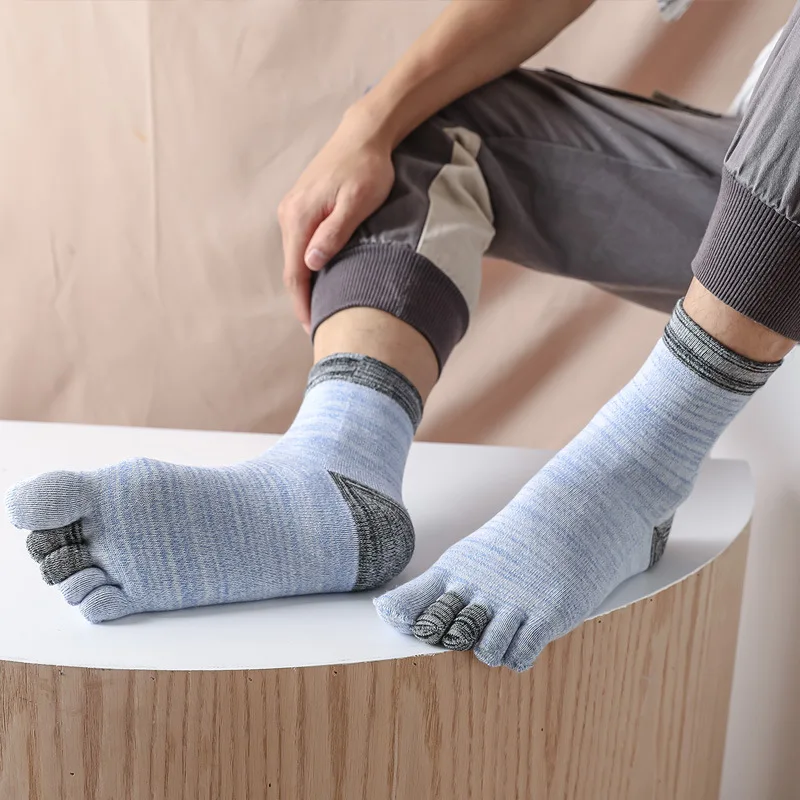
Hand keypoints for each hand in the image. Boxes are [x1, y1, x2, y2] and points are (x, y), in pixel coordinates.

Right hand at [278, 110, 395, 332]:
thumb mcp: (357, 203)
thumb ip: (334, 233)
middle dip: (303, 300)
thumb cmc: (368, 169)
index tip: (312, 328)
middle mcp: (289, 214)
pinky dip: (306, 265)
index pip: (294, 273)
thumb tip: (310, 264)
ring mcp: (292, 209)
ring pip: (294, 257)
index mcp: (299, 217)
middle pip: (291, 269)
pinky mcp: (301, 205)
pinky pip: (299, 244)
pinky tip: (321, 278)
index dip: (302, 304)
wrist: (364, 134)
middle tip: (319, 327)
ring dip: (305, 284)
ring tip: (321, 308)